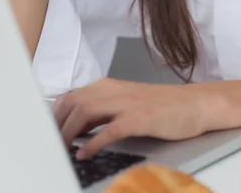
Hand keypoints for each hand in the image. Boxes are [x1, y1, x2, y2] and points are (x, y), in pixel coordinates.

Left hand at [52, 77, 238, 158]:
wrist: (195, 104)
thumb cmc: (162, 107)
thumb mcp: (127, 103)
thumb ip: (102, 111)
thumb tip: (75, 129)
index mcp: (109, 86)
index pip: (70, 97)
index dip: (53, 116)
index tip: (45, 134)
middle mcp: (115, 90)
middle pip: (73, 102)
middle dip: (56, 124)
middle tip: (48, 145)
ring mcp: (128, 103)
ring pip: (86, 111)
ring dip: (69, 132)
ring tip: (61, 149)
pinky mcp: (141, 118)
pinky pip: (110, 129)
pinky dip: (94, 142)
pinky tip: (86, 154)